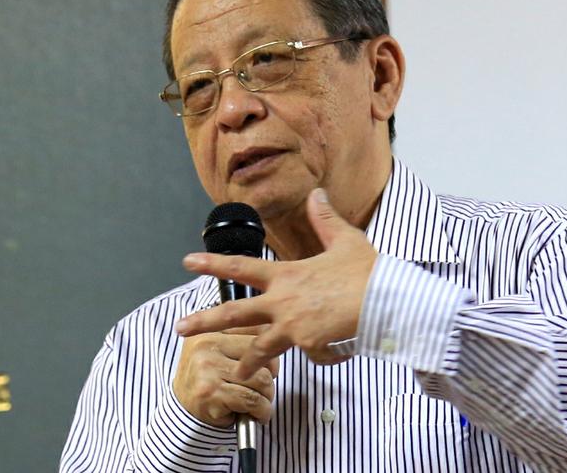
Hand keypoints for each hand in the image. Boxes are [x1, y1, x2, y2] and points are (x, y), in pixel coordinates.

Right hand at [172, 325, 278, 427]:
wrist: (181, 411)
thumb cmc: (208, 380)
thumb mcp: (220, 351)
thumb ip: (243, 339)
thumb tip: (276, 338)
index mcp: (211, 329)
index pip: (258, 330)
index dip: (269, 351)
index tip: (264, 365)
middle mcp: (207, 344)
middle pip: (263, 354)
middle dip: (271, 374)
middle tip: (263, 387)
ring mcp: (207, 368)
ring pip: (261, 378)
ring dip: (267, 396)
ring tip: (260, 402)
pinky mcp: (211, 392)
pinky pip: (252, 400)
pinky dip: (262, 411)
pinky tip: (258, 414)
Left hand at [176, 188, 377, 379]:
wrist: (384, 299)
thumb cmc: (366, 270)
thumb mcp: (344, 240)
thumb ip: (325, 220)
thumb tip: (317, 194)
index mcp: (287, 275)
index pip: (241, 267)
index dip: (212, 264)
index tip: (188, 262)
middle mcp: (283, 302)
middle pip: (236, 314)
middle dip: (205, 322)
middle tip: (181, 328)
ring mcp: (294, 326)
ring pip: (261, 348)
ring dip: (248, 363)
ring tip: (237, 374)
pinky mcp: (309, 345)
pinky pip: (311, 356)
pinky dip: (323, 356)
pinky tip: (337, 354)